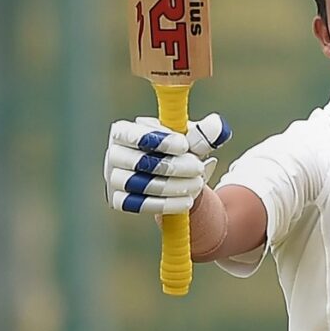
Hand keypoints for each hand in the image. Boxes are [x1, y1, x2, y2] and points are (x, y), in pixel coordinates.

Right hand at [104, 113, 231, 214]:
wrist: (176, 177)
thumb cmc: (181, 150)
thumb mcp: (193, 138)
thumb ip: (204, 132)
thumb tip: (216, 125)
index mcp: (124, 131)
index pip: (133, 134)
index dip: (158, 140)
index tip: (185, 145)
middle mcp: (114, 153)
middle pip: (138, 162)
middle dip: (172, 166)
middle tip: (198, 167)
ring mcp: (113, 178)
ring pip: (138, 184)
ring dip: (172, 186)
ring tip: (198, 184)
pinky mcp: (118, 200)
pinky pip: (137, 205)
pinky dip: (165, 204)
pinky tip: (187, 201)